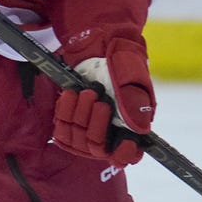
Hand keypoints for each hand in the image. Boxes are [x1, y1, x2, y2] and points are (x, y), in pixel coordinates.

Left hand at [52, 37, 153, 165]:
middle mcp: (112, 132)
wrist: (99, 45)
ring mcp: (90, 128)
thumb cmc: (122, 62)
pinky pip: (61, 131)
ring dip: (79, 115)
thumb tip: (139, 131)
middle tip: (97, 98)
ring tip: (85, 92)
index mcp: (133, 126)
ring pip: (78, 141)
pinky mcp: (71, 121)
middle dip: (95, 124)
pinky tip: (70, 95)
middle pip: (98, 149)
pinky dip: (64, 112)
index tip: (125, 142)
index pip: (129, 155)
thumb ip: (135, 104)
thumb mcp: (132, 79)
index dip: (124, 154)